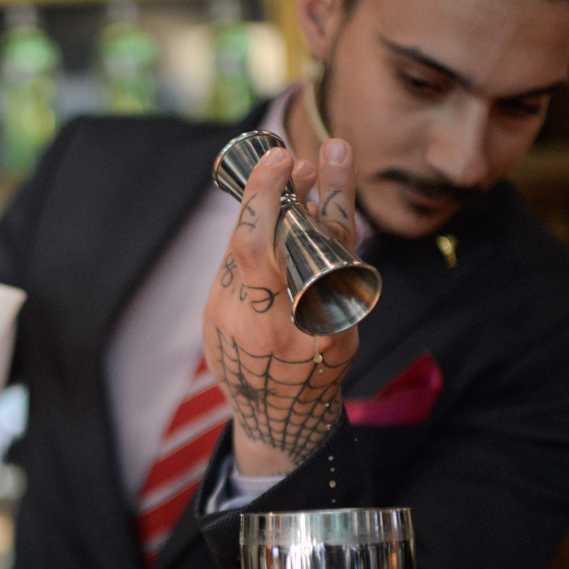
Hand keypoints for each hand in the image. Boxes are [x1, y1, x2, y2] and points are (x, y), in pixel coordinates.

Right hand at [203, 139, 358, 475]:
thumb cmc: (240, 355)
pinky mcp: (347, 328)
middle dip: (304, 193)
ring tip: (333, 154)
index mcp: (240, 318)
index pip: (251, 246)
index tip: (274, 158)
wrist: (280, 414)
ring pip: (331, 251)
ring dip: (332, 198)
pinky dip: (336, 228)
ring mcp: (322, 327)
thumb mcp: (221, 316)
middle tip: (303, 153)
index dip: (264, 197)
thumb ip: (241, 265)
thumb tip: (265, 200)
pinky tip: (333, 198)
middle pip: (300, 242)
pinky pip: (341, 267)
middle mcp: (284, 322)